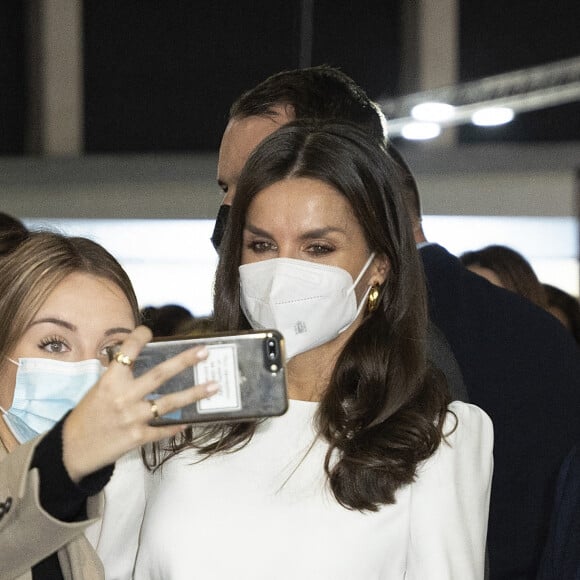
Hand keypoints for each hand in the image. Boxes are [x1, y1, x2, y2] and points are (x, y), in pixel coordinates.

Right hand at [61, 326, 217, 482]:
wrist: (73, 450)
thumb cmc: (87, 416)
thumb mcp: (99, 389)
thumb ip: (120, 376)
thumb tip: (144, 361)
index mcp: (110, 381)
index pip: (127, 352)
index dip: (139, 338)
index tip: (149, 330)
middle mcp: (123, 397)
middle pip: (159, 375)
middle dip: (184, 361)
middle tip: (204, 351)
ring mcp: (132, 418)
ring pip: (169, 402)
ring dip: (195, 393)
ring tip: (214, 386)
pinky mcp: (138, 437)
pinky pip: (164, 428)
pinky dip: (178, 424)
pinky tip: (191, 419)